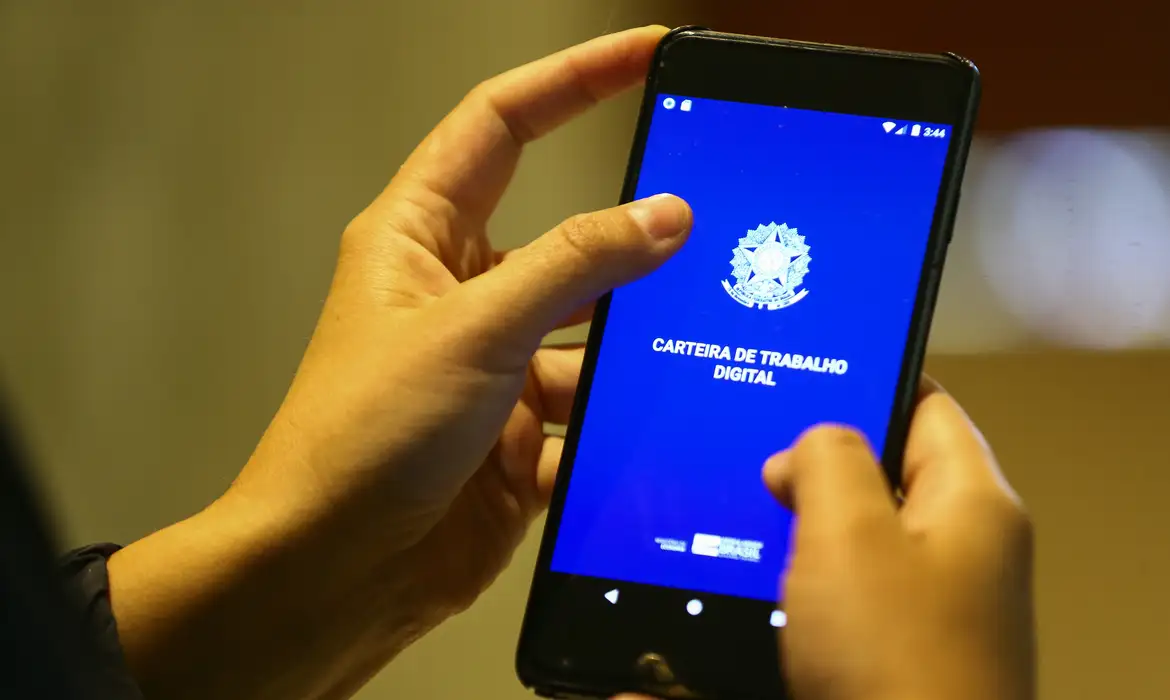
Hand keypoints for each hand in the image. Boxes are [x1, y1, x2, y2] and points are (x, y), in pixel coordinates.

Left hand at [108, 25, 691, 699]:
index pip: (503, 125)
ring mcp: (493, 365)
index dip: (575, 80)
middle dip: (630, 239)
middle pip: (567, 235)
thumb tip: (663, 216)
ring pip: (590, 329)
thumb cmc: (360, 442)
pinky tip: (636, 432)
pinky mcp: (519, 433)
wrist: (335, 572)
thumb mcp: (475, 331)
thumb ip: (575, 267)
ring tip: (679, 350)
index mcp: (421, 238)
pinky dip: (615, 417)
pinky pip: (591, 404)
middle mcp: (459, 293)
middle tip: (709, 226)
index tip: (647, 53)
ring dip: (628, 345)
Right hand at [764, 378, 1034, 699]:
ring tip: (738, 512)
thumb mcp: (849, 532)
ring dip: (805, 525)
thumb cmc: (892, 655)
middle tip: (747, 452)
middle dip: (816, 462)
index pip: (925, 404)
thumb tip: (805, 450)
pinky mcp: (903, 653)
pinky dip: (809, 580)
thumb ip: (827, 460)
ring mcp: (937, 605)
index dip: (860, 380)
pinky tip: (760, 583)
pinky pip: (853, 593)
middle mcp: (965, 547)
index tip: (790, 374)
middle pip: (888, 473)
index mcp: (973, 501)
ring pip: (862, 536)